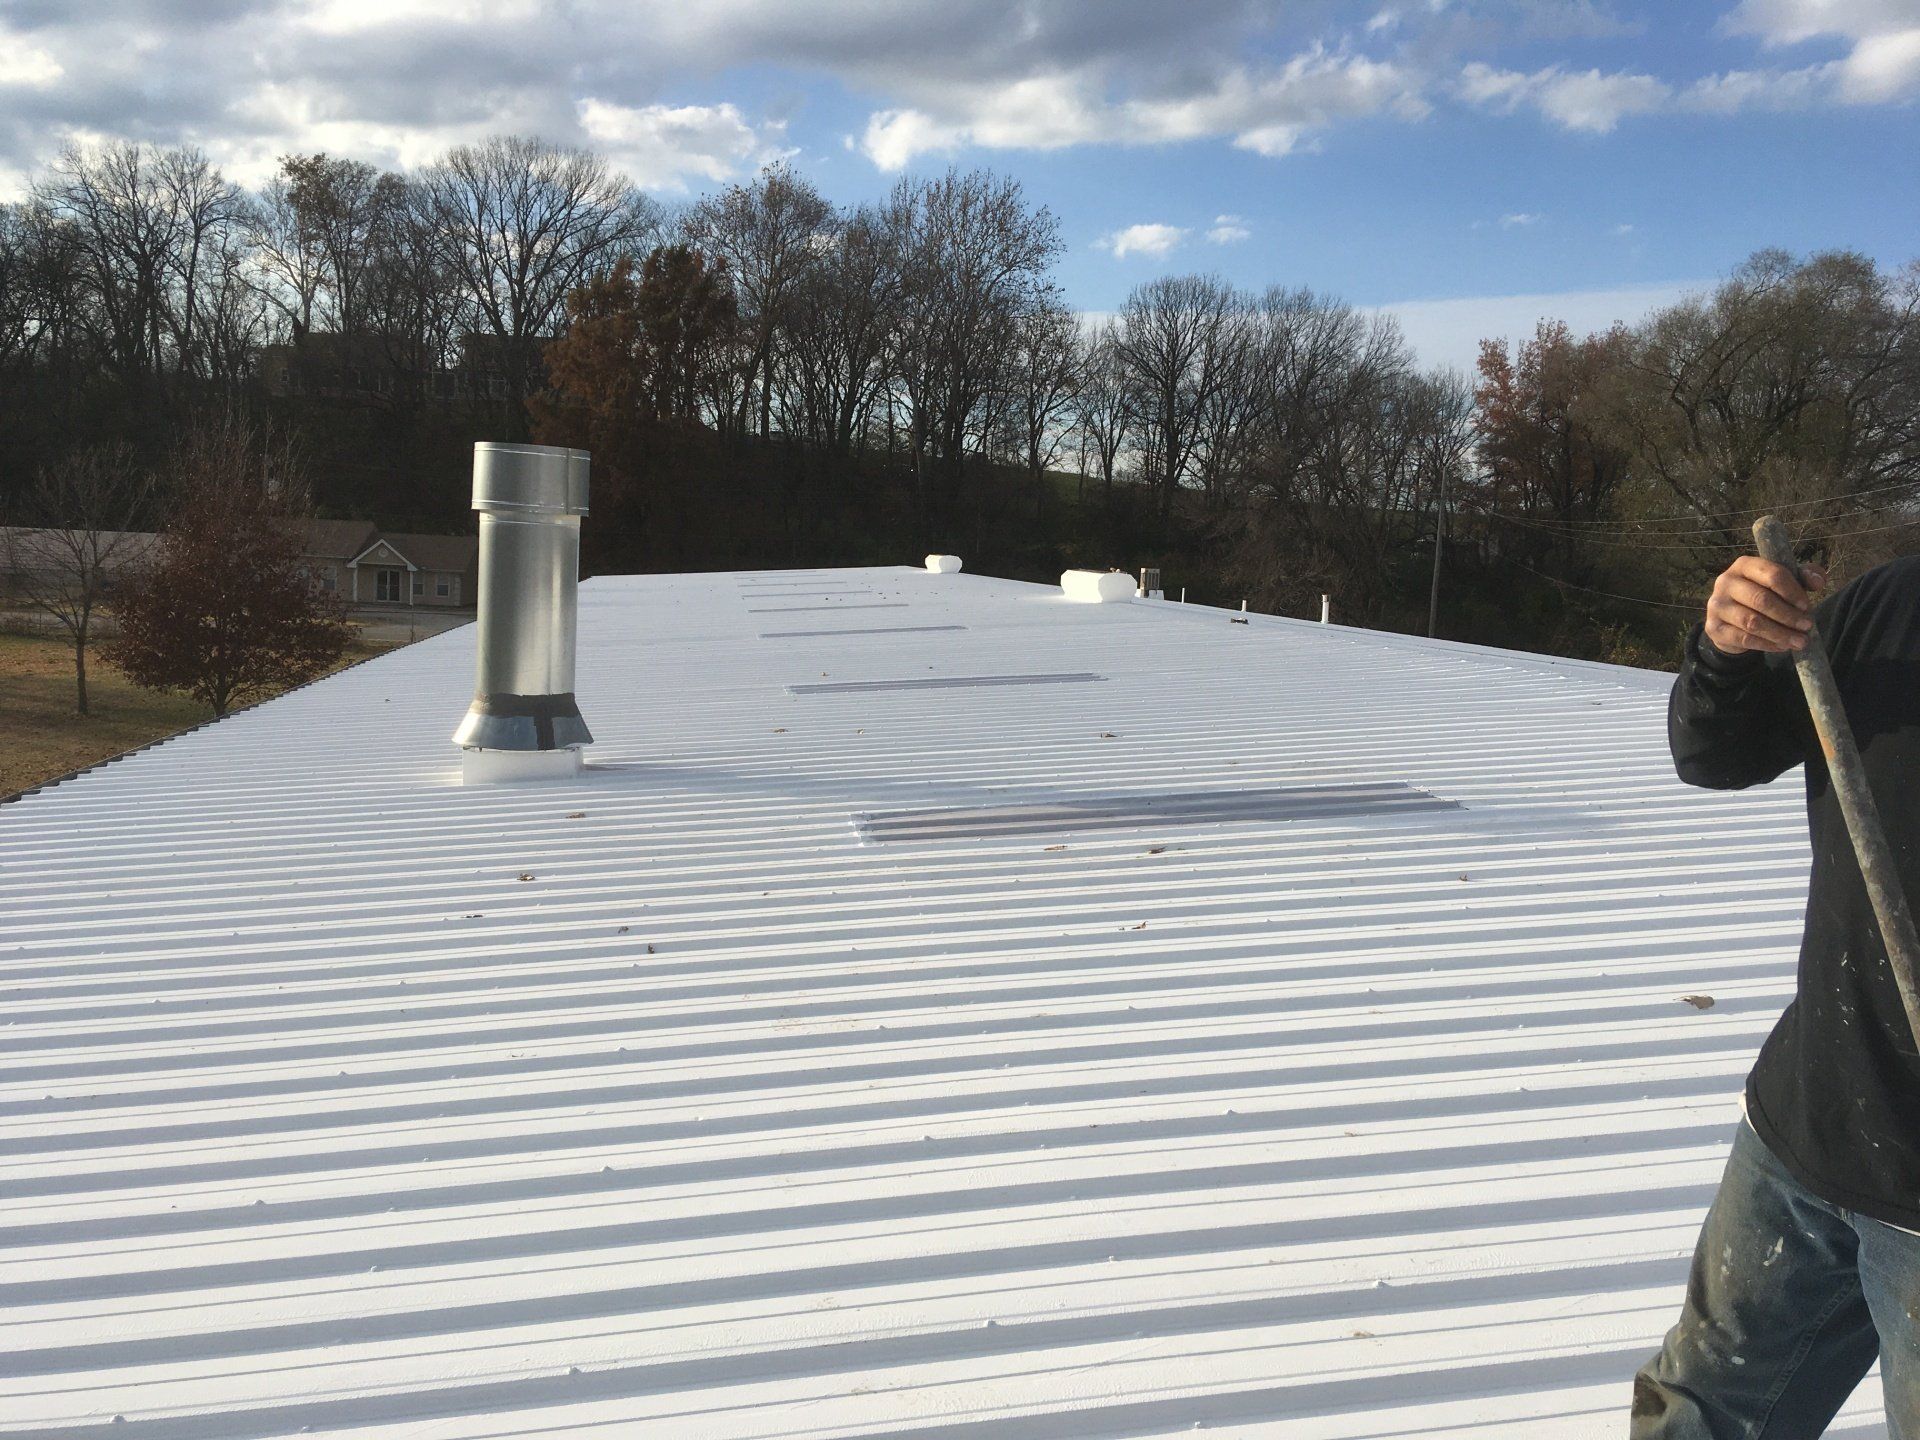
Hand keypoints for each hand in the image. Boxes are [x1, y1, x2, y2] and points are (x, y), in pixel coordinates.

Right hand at [1705, 555, 1827, 654]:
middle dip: (1789, 615)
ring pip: (1752, 622)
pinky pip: (1744, 638)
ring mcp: (1716, 605)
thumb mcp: (1782, 582)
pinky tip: (1782, 646)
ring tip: (1800, 641)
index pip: (1772, 575)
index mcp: (1744, 565)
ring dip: (1780, 633)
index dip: (1793, 592)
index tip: (1807, 606)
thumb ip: (1803, 577)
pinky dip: (1767, 644)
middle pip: (1761, 599)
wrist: (1730, 619)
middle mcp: (1725, 581)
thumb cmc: (1761, 594)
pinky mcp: (1713, 627)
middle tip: (1807, 627)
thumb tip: (1819, 581)